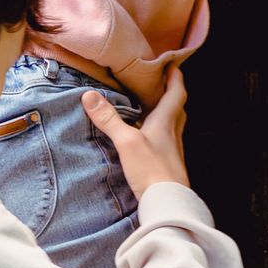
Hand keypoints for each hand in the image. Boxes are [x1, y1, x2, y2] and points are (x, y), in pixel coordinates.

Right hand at [82, 67, 189, 197]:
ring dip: (166, 113)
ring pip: (173, 125)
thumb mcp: (126, 141)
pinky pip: (166, 142)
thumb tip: (89, 96)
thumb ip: (109, 119)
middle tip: (162, 84)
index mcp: (166, 122)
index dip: (175, 77)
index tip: (171, 64)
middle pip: (177, 108)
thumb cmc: (152, 169)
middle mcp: (173, 134)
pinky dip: (160, 133)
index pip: (177, 93)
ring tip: (153, 108)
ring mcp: (173, 151)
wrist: (168, 203)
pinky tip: (148, 139)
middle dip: (171, 94)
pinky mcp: (168, 165)